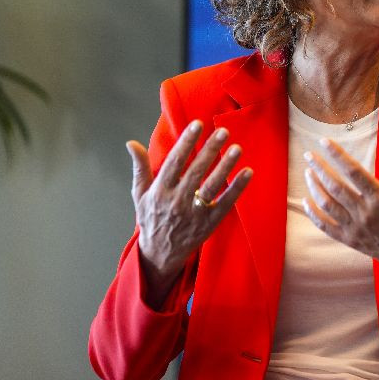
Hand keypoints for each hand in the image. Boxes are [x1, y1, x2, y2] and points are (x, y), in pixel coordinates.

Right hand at [127, 120, 251, 306]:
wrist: (159, 254)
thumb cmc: (150, 218)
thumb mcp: (140, 194)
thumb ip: (140, 168)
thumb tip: (131, 143)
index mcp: (159, 192)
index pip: (173, 162)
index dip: (185, 143)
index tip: (197, 124)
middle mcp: (176, 202)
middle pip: (195, 172)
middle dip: (209, 150)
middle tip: (224, 132)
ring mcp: (193, 214)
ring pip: (211, 187)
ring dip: (225, 167)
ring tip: (237, 148)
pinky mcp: (209, 224)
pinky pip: (225, 204)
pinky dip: (237, 189)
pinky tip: (247, 173)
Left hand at [302, 140, 378, 296]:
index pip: (354, 171)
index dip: (337, 155)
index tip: (324, 142)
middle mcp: (366, 213)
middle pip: (335, 186)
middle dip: (320, 168)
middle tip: (309, 155)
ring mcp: (355, 228)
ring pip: (328, 204)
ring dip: (314, 187)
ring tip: (308, 172)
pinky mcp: (349, 240)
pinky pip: (325, 226)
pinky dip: (313, 213)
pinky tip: (306, 201)